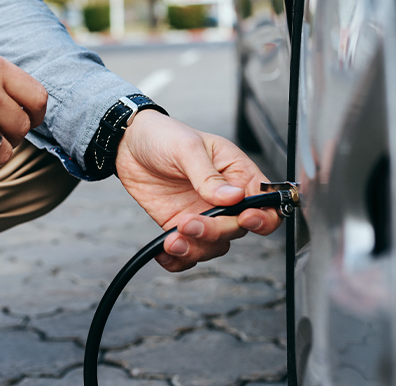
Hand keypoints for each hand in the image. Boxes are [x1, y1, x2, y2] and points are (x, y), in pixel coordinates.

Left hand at [115, 111, 281, 271]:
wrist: (130, 143)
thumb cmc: (165, 135)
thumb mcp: (188, 147)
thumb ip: (209, 175)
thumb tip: (232, 197)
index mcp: (237, 174)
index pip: (265, 203)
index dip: (262, 218)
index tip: (244, 219)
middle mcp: (225, 199)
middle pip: (237, 230)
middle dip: (215, 232)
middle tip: (188, 222)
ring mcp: (203, 215)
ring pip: (214, 246)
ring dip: (195, 248)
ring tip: (172, 238)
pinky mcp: (181, 226)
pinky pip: (188, 253)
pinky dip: (178, 259)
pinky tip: (164, 251)